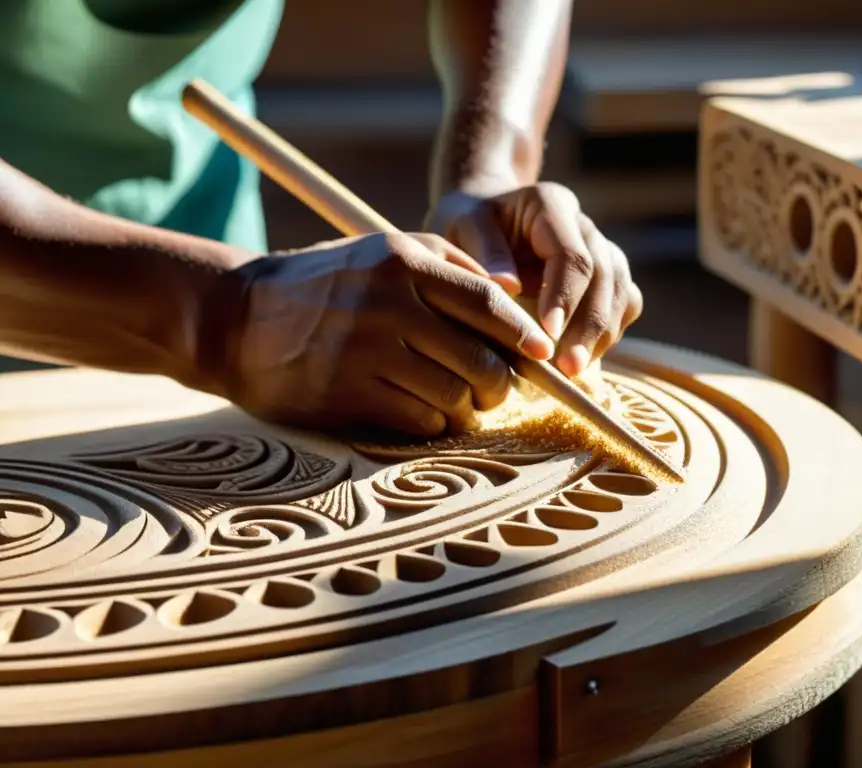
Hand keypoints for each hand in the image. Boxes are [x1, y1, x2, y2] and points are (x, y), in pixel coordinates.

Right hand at [210, 232, 553, 437]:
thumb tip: (511, 299)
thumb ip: (445, 266)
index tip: (543, 355)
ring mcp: (365, 353)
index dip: (523, 335)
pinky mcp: (347, 395)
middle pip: (480, 360)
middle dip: (501, 384)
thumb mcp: (382, 251)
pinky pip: (420, 420)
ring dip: (469, 407)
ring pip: (455, 396)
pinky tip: (425, 410)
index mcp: (401, 263)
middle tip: (499, 389)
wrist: (237, 319)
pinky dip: (435, 421)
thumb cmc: (325, 284)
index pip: (487, 303)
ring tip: (462, 401)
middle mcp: (387, 305)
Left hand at [425, 182, 642, 378]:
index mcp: (551, 206)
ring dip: (603, 335)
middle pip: (605, 276)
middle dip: (590, 326)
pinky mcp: (607, 277)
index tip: (547, 333)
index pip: (572, 255)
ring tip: (576, 372)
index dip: (565, 296)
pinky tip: (586, 360)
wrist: (484, 223)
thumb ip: (484, 249)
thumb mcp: (461, 226)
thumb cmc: (468, 226)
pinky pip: (624, 304)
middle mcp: (584, 226)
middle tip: (569, 367)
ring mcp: (601, 251)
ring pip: (621, 292)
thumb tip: (508, 286)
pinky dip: (610, 333)